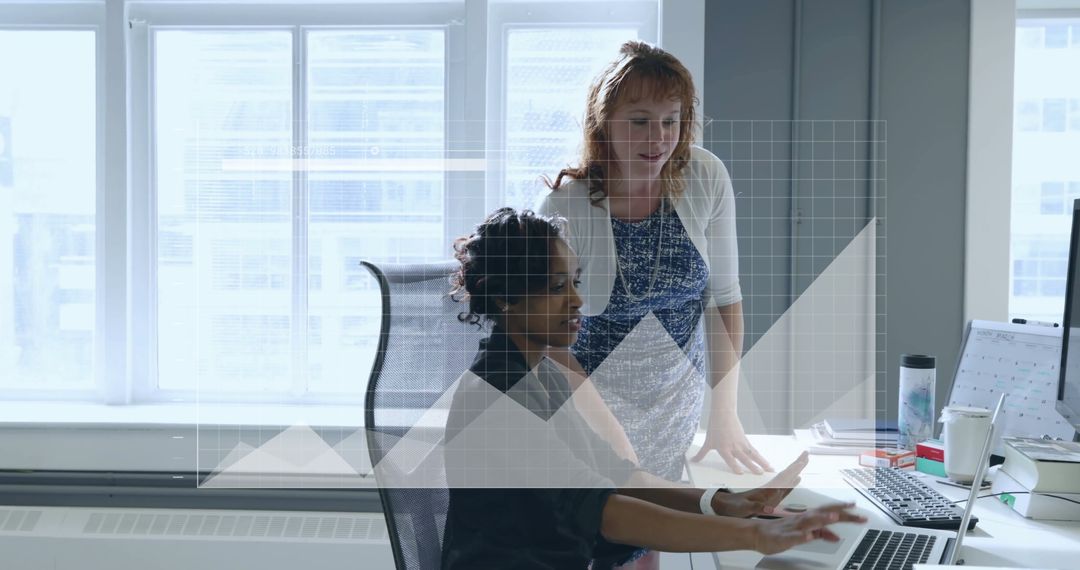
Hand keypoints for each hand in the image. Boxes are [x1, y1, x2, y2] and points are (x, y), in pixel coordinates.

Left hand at [691, 415, 772, 473]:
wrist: (723, 413)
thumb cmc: (714, 427)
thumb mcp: (707, 442)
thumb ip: (701, 453)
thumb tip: (693, 461)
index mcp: (723, 448)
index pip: (730, 458)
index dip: (735, 465)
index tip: (740, 473)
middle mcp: (733, 446)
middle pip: (744, 458)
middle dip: (753, 466)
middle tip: (760, 474)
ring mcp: (741, 443)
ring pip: (753, 454)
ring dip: (762, 462)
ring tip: (770, 470)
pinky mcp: (745, 440)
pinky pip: (754, 450)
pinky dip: (761, 457)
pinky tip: (767, 463)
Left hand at [712, 452, 807, 516]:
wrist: (726, 506)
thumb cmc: (734, 507)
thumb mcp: (744, 508)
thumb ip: (754, 507)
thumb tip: (765, 508)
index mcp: (766, 489)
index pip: (781, 477)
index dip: (792, 470)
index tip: (801, 462)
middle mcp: (770, 488)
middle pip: (785, 474)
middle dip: (796, 465)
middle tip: (806, 454)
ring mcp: (770, 491)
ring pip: (785, 478)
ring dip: (795, 470)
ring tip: (804, 462)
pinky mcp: (769, 495)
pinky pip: (783, 488)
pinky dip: (791, 483)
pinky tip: (797, 479)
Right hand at [752, 502, 866, 554]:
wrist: (757, 534)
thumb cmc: (781, 532)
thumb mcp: (805, 533)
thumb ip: (820, 533)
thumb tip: (836, 536)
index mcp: (807, 518)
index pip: (828, 511)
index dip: (842, 508)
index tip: (857, 507)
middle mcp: (802, 519)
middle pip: (823, 513)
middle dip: (839, 512)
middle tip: (855, 510)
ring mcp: (793, 528)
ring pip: (809, 522)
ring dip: (822, 519)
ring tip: (834, 517)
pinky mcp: (783, 538)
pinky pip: (793, 537)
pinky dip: (801, 536)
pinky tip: (808, 536)